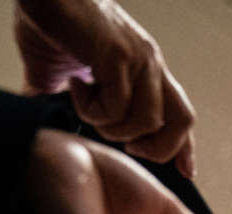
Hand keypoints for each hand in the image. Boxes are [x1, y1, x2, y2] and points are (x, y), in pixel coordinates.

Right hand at [15, 0, 195, 172]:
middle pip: (182, 121)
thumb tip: (44, 123)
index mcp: (146, 70)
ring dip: (112, 128)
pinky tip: (75, 86)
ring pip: (145, 121)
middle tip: (122, 143)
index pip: (179, 114)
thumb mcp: (60, 74)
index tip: (186, 172)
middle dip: (156, 148)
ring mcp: (137, 59)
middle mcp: (150, 65)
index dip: (184, 147)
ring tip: (86, 105)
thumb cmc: (51, 24)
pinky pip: (116, 106)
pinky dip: (91, 110)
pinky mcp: (117, 56)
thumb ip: (64, 101)